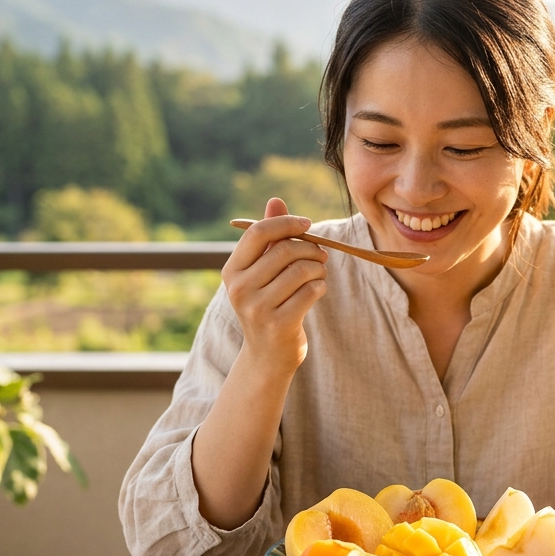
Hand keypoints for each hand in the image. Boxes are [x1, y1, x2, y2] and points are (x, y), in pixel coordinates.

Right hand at [222, 198, 327, 371]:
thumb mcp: (262, 271)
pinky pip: (311, 291)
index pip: (258, 232)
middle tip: (322, 255)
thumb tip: (276, 200)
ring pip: (301, 270)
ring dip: (319, 268)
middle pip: (285, 250)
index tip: (307, 224)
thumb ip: (269, 236)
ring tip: (319, 273)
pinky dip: (320, 286)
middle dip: (311, 248)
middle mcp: (239, 288)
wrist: (267, 355)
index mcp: (232, 270)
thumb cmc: (268, 304)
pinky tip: (316, 291)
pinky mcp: (279, 324)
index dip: (286, 223)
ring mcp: (257, 308)